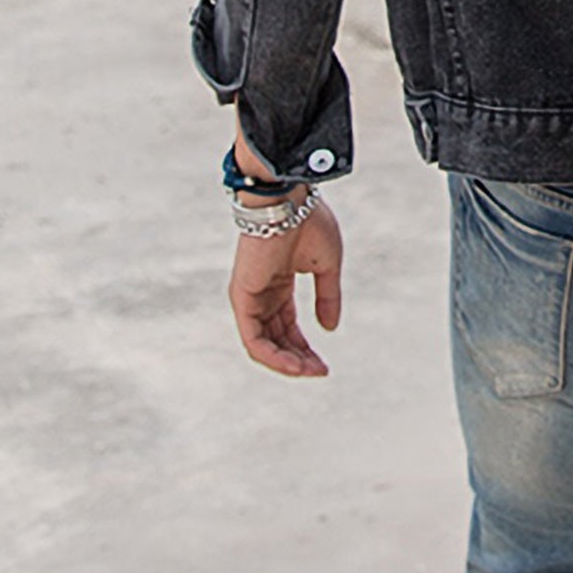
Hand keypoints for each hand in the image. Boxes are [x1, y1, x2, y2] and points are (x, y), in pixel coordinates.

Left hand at [228, 194, 343, 377]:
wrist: (288, 201)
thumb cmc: (308, 223)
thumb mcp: (327, 266)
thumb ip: (328, 297)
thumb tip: (329, 328)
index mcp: (279, 283)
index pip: (288, 326)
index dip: (306, 347)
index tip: (324, 364)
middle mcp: (261, 294)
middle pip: (277, 339)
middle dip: (299, 358)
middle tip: (320, 371)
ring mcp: (249, 298)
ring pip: (263, 345)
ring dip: (287, 362)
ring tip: (311, 371)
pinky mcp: (242, 299)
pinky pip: (253, 339)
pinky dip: (273, 356)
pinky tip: (295, 364)